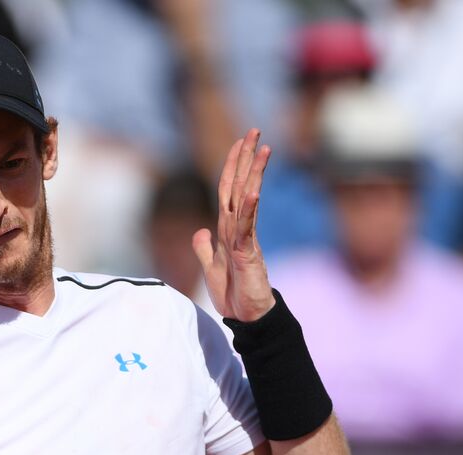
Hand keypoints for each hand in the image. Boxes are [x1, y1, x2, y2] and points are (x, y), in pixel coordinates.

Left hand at [193, 128, 276, 322]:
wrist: (248, 317)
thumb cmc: (234, 294)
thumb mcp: (211, 268)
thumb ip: (205, 249)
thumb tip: (199, 231)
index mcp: (229, 230)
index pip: (229, 191)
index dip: (231, 167)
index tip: (239, 143)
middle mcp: (239, 229)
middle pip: (240, 186)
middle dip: (246, 158)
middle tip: (255, 130)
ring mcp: (245, 239)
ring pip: (247, 199)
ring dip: (253, 173)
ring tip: (263, 148)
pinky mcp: (248, 253)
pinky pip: (247, 226)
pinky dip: (249, 208)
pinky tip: (254, 189)